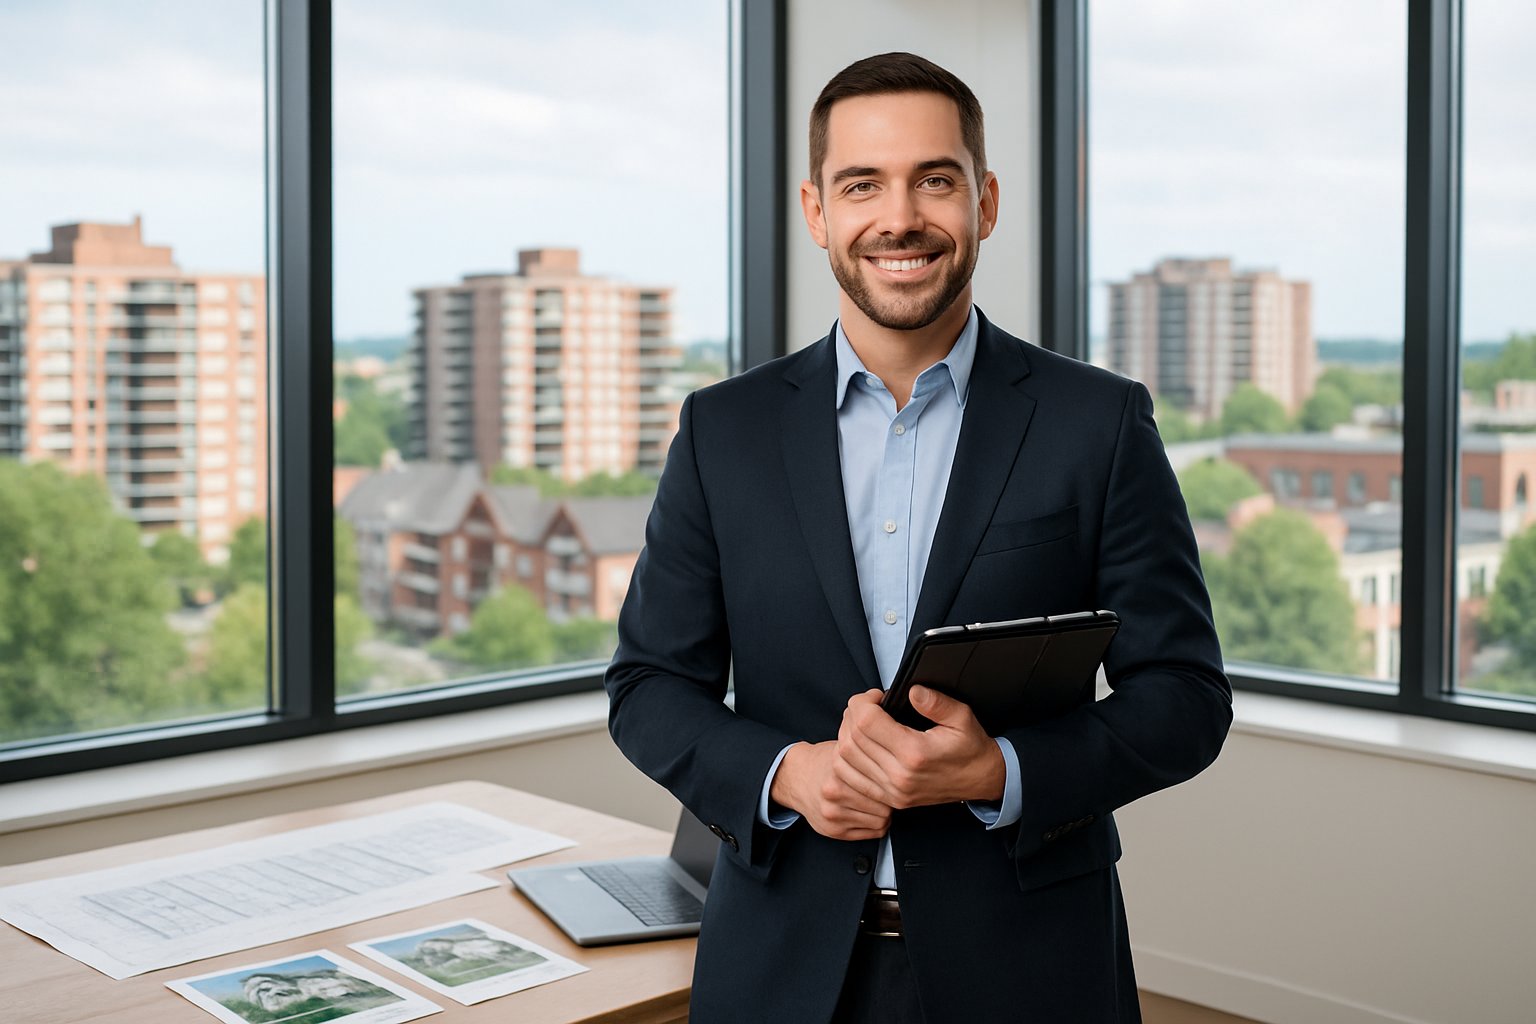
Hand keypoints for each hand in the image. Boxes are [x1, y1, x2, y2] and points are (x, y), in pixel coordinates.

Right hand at [769, 738, 892, 840]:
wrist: (795, 777)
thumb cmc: (823, 762)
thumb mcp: (845, 751)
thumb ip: (868, 757)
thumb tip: (898, 766)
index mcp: (840, 773)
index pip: (885, 787)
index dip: (893, 784)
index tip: (893, 782)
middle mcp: (835, 794)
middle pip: (884, 806)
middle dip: (888, 800)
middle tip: (886, 794)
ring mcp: (833, 815)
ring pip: (880, 822)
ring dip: (882, 813)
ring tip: (877, 803)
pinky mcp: (832, 831)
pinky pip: (870, 834)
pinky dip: (874, 825)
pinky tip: (869, 814)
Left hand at [835, 686, 1005, 808]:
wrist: (981, 780)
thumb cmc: (970, 748)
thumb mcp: (962, 717)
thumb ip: (936, 702)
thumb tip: (913, 692)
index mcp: (914, 753)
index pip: (866, 722)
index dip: (863, 701)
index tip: (875, 695)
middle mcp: (899, 776)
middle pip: (850, 740)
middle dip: (852, 715)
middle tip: (866, 706)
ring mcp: (892, 791)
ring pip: (844, 761)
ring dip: (845, 736)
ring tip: (861, 723)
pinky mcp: (889, 799)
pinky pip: (850, 779)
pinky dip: (846, 759)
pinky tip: (859, 745)